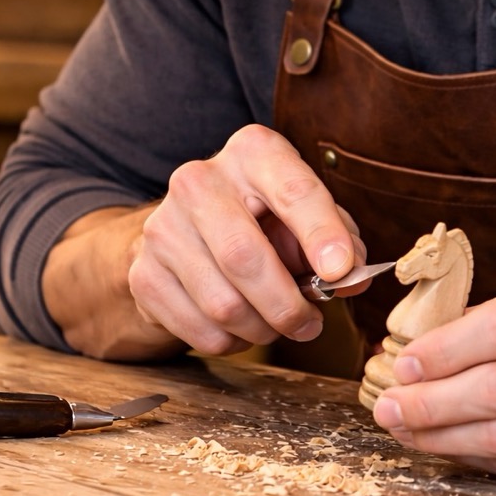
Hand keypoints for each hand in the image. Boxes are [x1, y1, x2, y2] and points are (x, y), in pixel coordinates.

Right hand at [127, 125, 364, 354]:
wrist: (188, 230)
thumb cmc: (265, 221)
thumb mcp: (308, 217)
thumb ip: (339, 242)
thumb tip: (351, 277)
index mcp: (253, 153)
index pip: (293, 191)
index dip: (320, 233)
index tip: (340, 270)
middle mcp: (200, 180)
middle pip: (244, 256)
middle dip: (286, 305)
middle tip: (310, 325)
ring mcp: (163, 226)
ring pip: (222, 302)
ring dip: (261, 330)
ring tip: (277, 326)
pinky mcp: (143, 272)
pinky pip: (199, 328)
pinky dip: (231, 341)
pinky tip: (241, 328)